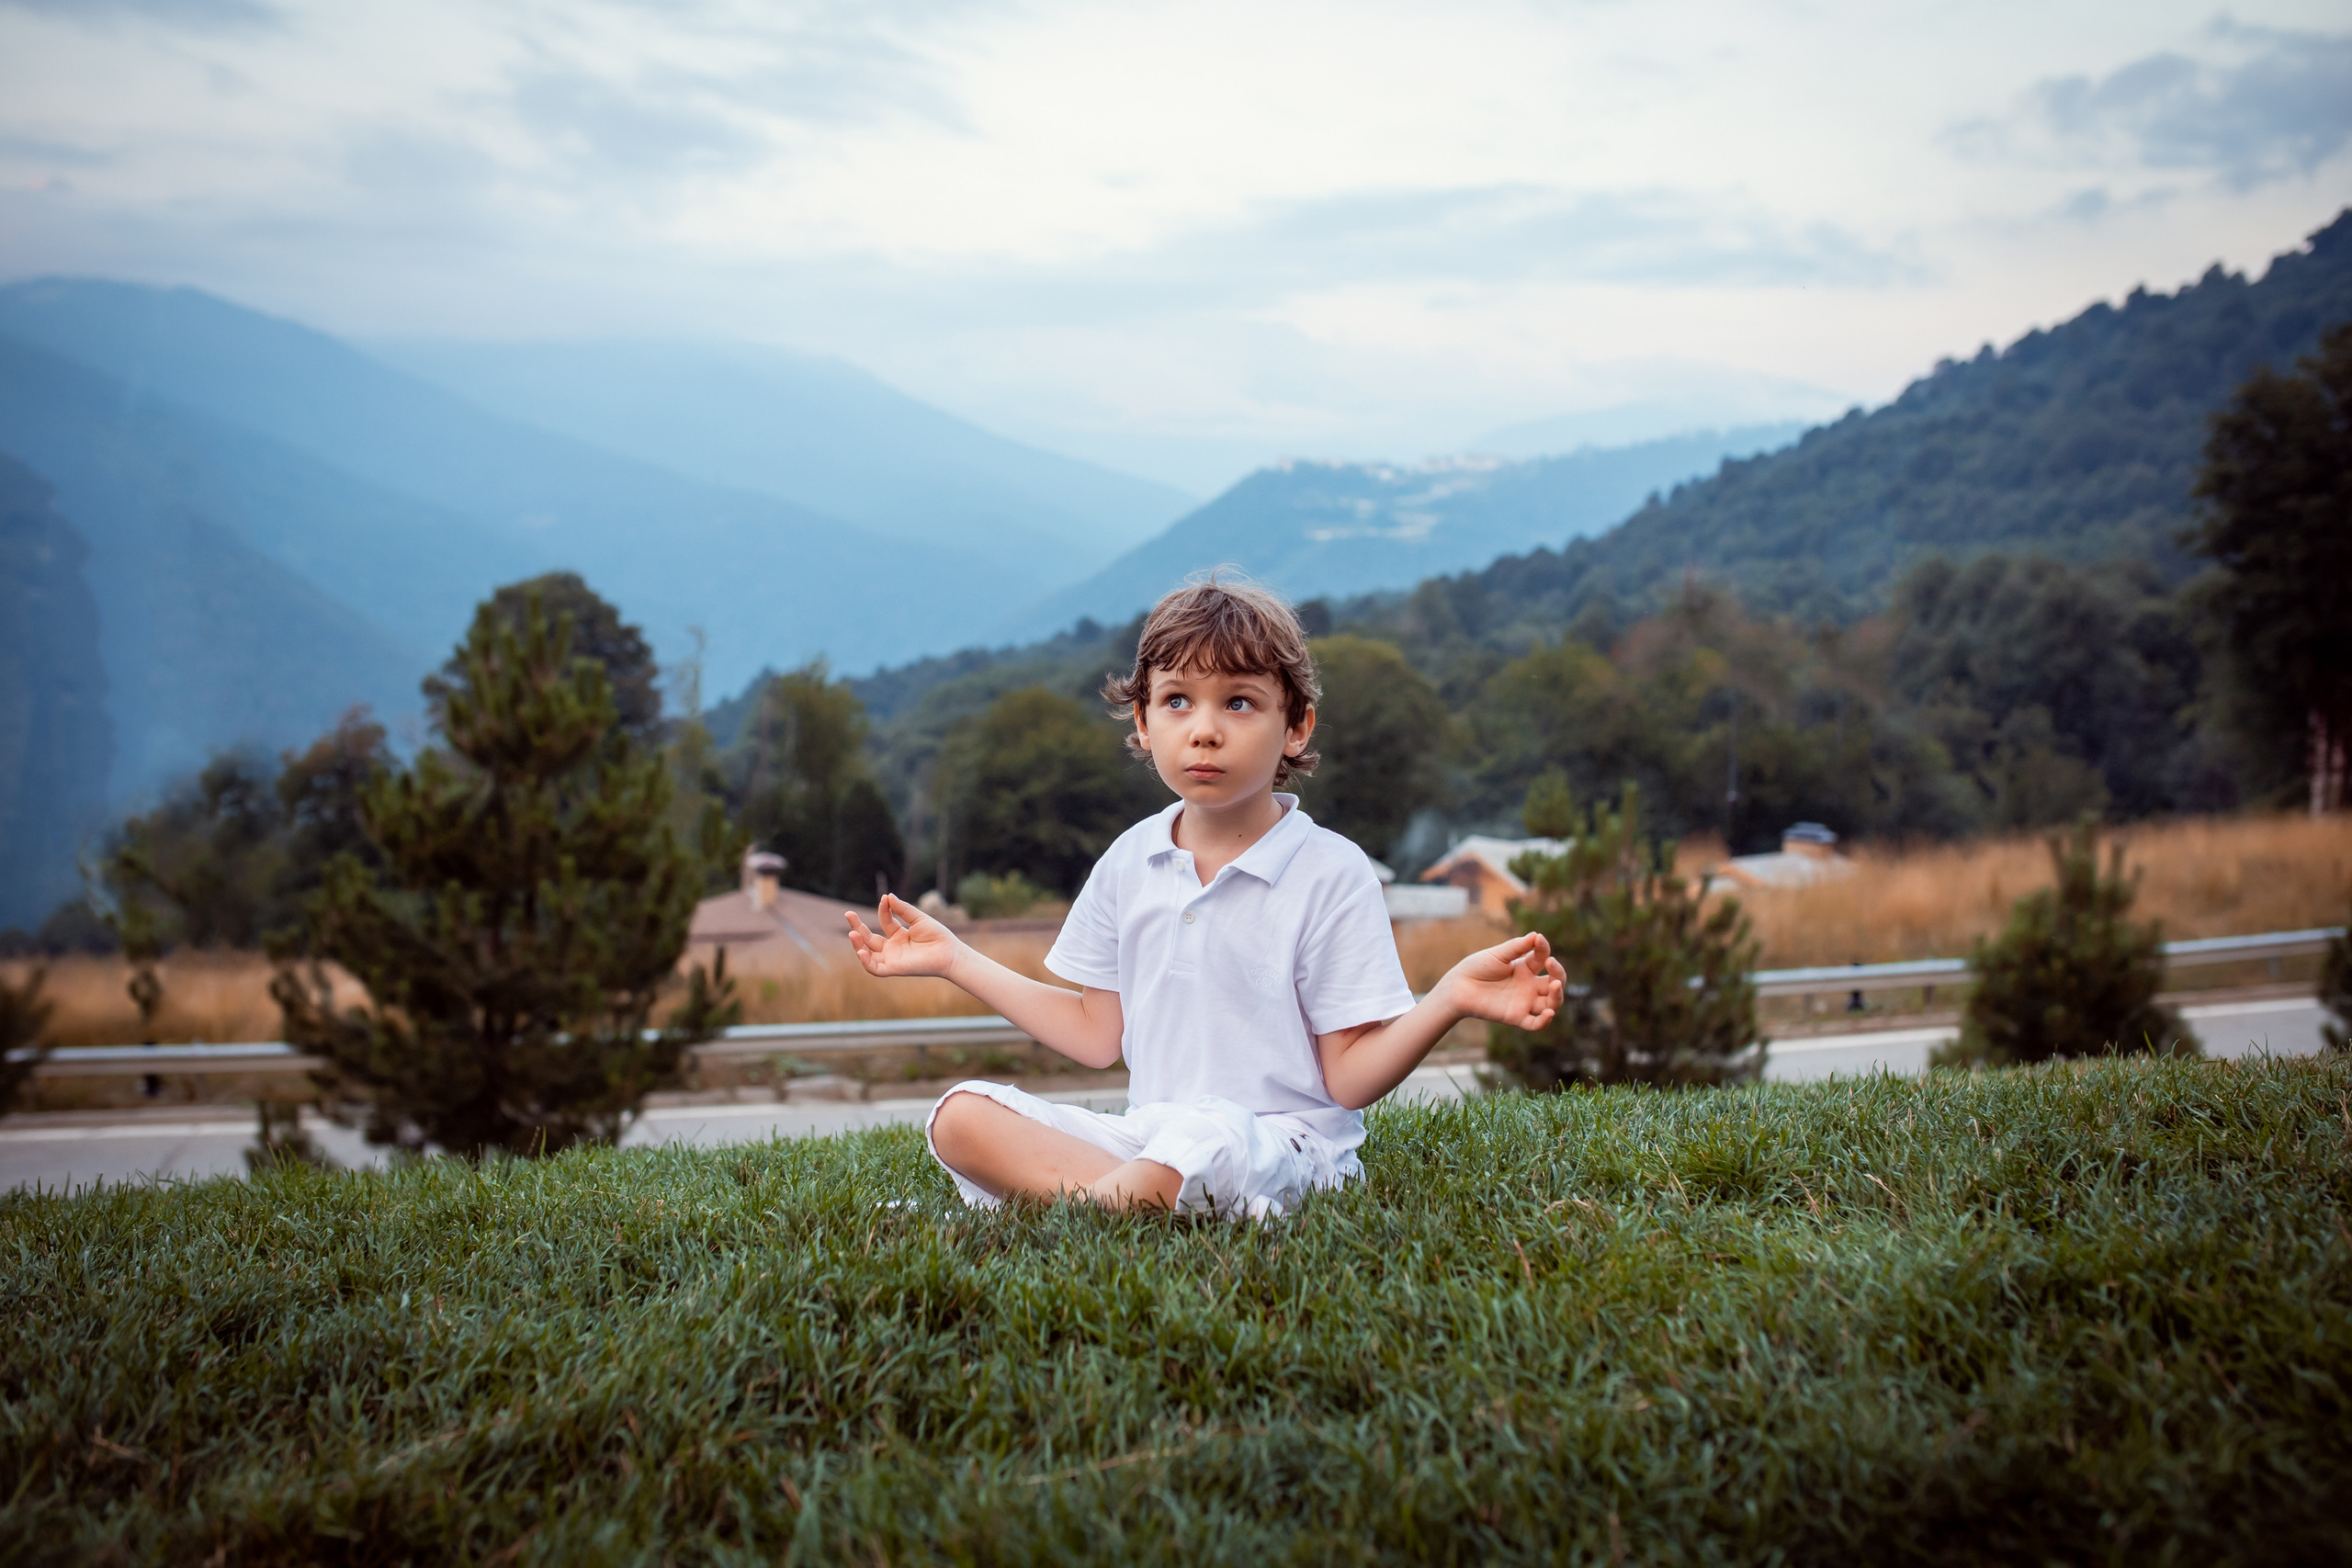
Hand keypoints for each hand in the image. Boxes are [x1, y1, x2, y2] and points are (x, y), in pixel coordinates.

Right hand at [845, 894, 962, 979]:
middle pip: (870, 938)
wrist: (949, 952)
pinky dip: (866, 961)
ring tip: (852, 933)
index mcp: (900, 935)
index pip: (885, 921)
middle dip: (858, 927)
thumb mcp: (918, 919)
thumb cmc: (938, 936)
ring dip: (858, 945)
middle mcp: (894, 948)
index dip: (883, 909)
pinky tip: (861, 950)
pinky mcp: (894, 969)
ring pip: (868, 954)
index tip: (885, 899)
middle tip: (848, 914)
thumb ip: (903, 909)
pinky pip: (875, 968)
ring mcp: (892, 959)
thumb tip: (888, 896)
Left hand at [1443, 932, 1566, 1029]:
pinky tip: (1548, 1013)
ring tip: (1554, 985)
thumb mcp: (1498, 954)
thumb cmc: (1476, 967)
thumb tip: (1537, 935)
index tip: (1538, 940)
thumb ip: (1517, 947)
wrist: (1458, 986)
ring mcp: (1523, 1002)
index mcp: (1525, 968)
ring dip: (1557, 996)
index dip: (1544, 949)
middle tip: (1552, 964)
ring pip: (1551, 1004)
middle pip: (1554, 983)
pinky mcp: (1515, 1016)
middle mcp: (1528, 986)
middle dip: (1559, 974)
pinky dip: (1544, 1021)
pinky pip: (1535, 1023)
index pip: (1543, 958)